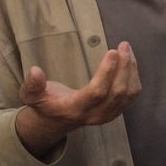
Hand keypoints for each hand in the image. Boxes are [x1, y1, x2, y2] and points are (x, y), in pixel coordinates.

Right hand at [16, 41, 141, 155]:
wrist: (57, 120)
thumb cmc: (45, 103)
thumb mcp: (32, 95)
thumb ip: (32, 85)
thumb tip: (35, 71)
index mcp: (75, 109)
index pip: (96, 92)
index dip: (106, 72)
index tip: (112, 51)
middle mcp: (95, 115)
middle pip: (117, 93)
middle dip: (124, 67)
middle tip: (123, 45)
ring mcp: (107, 115)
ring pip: (128, 94)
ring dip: (131, 70)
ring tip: (127, 49)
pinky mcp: (116, 111)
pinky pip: (131, 95)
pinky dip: (134, 77)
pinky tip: (129, 61)